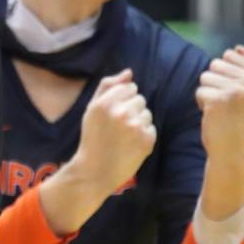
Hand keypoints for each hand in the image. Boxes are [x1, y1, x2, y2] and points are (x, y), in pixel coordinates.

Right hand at [66, 70, 157, 196]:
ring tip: (124, 136)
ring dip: (139, 122)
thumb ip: (108, 86)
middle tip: (118, 127)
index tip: (113, 114)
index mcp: (104, 103)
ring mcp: (135, 127)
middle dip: (132, 109)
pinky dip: (144, 136)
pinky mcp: (146, 141)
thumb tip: (129, 72)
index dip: (122, 100)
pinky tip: (130, 145)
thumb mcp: (92, 109)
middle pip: (140, 98)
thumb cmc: (92, 138)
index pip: (129, 87)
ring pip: (147, 113)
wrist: (94, 171)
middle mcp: (120, 112)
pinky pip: (151, 128)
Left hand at [196, 47, 243, 160]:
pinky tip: (213, 114)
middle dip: (216, 81)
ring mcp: (237, 91)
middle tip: (227, 102)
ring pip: (206, 76)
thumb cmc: (237, 114)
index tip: (238, 93)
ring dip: (208, 91)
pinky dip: (202, 103)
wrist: (231, 146)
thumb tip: (240, 48)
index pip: (231, 54)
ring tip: (221, 107)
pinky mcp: (219, 101)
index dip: (227, 72)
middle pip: (216, 63)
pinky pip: (199, 91)